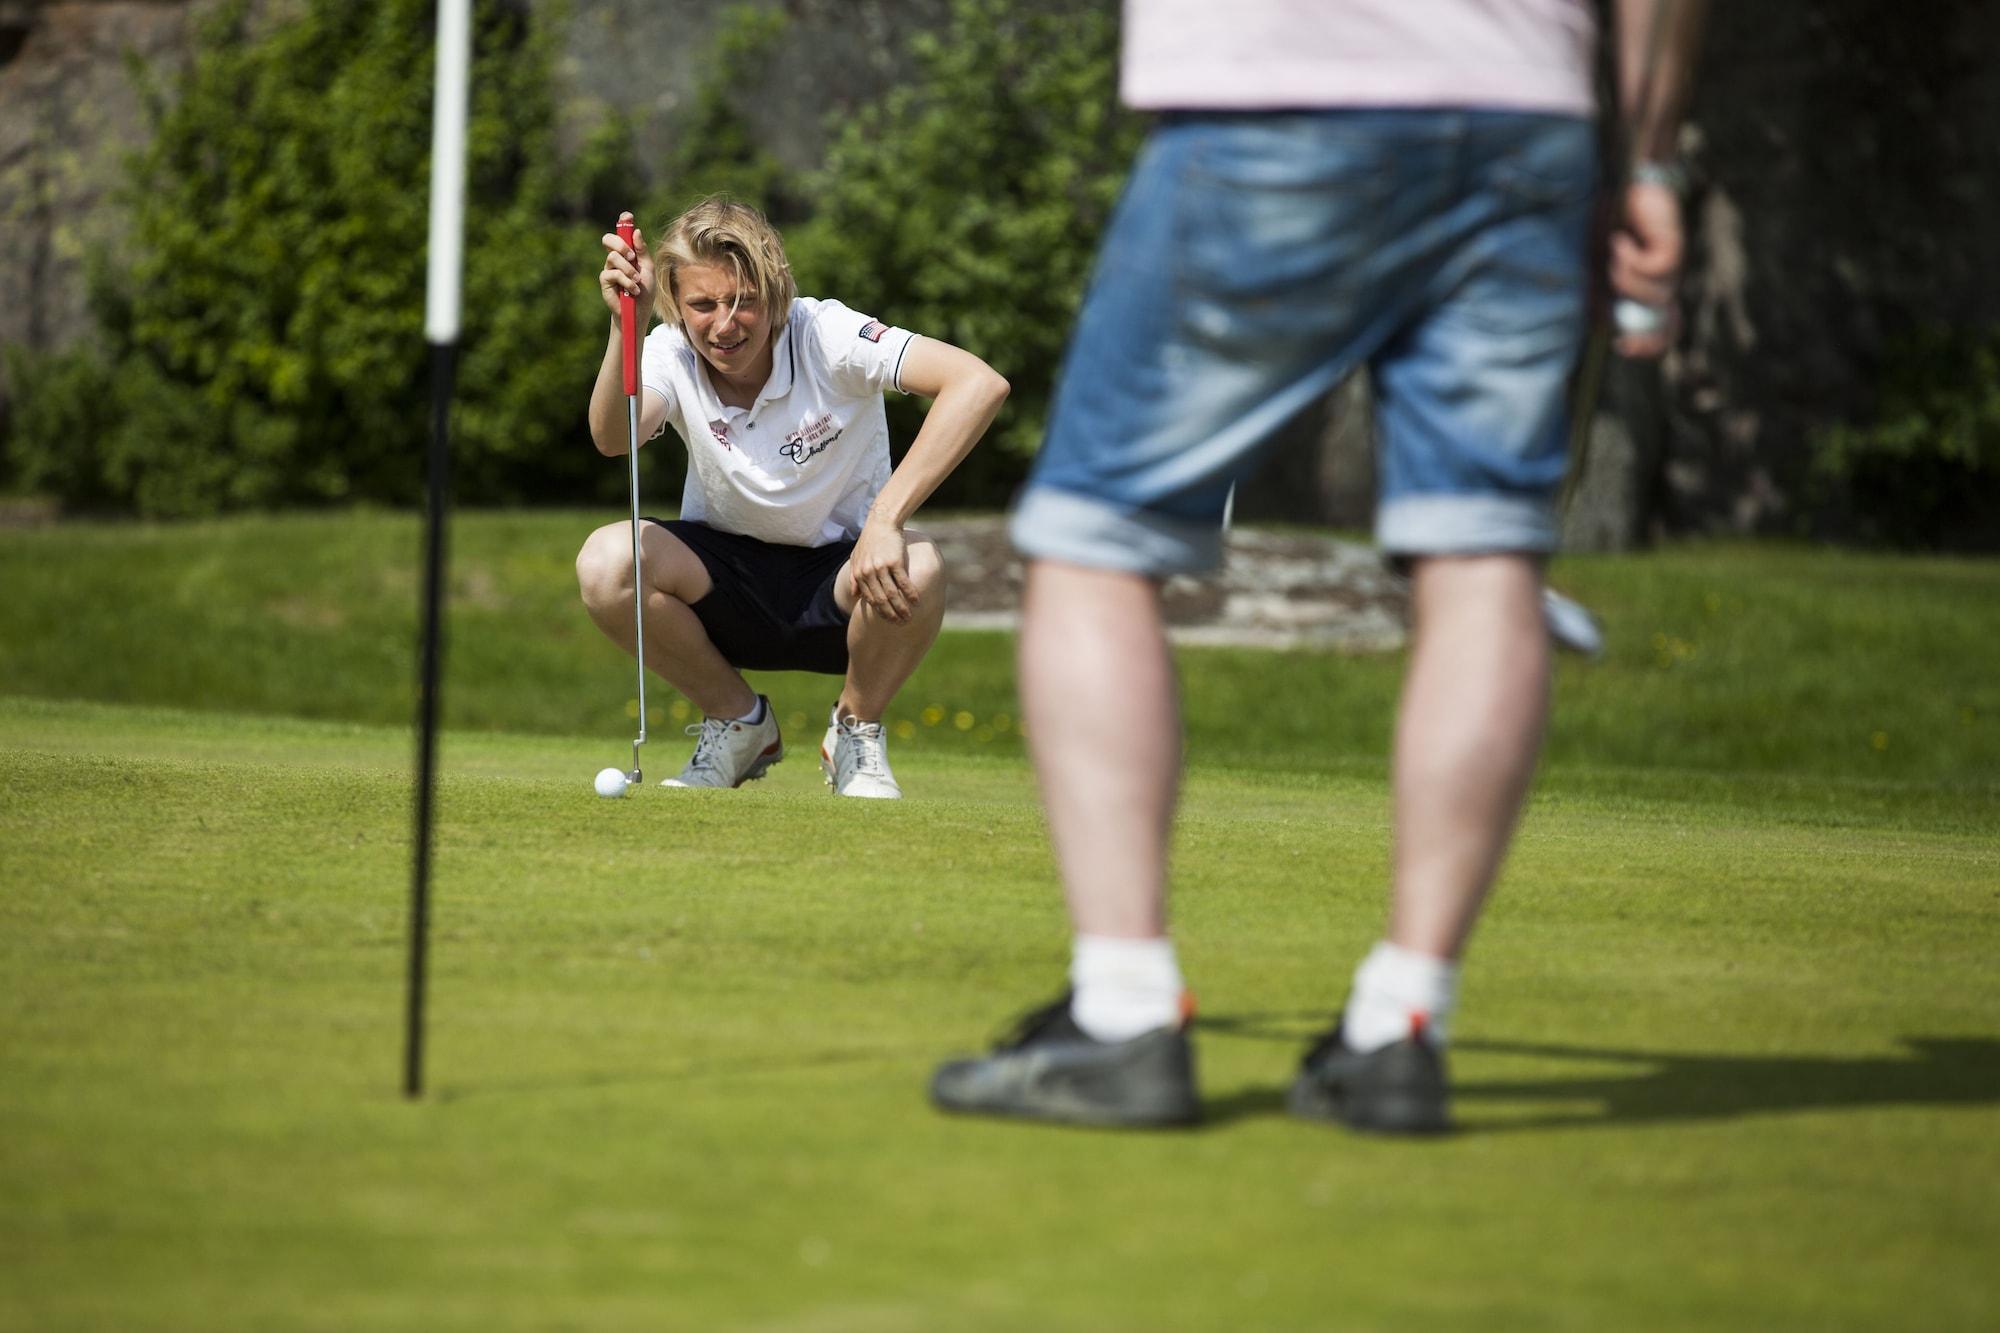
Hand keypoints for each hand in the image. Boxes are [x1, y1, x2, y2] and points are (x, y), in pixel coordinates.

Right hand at [598, 211, 655, 319]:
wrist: (639, 313)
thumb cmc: (645, 291)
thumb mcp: (648, 269)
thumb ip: (642, 252)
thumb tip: (636, 231)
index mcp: (627, 253)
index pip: (621, 234)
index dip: (623, 223)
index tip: (628, 216)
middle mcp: (615, 259)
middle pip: (608, 239)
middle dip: (620, 244)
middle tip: (632, 256)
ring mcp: (609, 269)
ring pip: (613, 257)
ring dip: (628, 270)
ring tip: (637, 281)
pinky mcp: (605, 281)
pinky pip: (613, 274)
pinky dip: (626, 281)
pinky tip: (633, 290)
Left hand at [850, 521, 917, 623]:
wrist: (881, 522)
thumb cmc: (869, 541)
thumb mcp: (856, 558)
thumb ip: (854, 577)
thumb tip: (854, 596)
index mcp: (859, 574)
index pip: (870, 599)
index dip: (880, 612)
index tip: (889, 620)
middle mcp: (869, 573)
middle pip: (881, 600)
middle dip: (891, 614)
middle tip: (901, 623)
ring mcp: (882, 567)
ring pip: (892, 594)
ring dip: (901, 607)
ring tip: (909, 616)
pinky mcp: (895, 561)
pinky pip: (903, 582)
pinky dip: (910, 593)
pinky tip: (916, 601)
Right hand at [1608, 179, 1683, 358]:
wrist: (1621, 184)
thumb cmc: (1606, 225)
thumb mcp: (1595, 269)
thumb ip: (1601, 297)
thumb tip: (1608, 327)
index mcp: (1645, 292)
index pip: (1660, 329)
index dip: (1647, 345)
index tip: (1621, 345)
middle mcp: (1662, 283)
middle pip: (1669, 326)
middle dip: (1648, 339)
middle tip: (1624, 341)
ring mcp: (1671, 268)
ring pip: (1654, 297)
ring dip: (1623, 279)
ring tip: (1614, 252)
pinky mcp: (1674, 249)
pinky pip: (1653, 270)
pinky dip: (1630, 259)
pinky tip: (1623, 240)